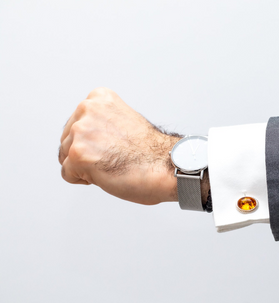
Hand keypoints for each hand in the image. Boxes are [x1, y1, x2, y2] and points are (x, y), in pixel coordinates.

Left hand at [59, 87, 181, 204]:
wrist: (165, 165)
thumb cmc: (151, 151)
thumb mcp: (124, 121)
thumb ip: (102, 123)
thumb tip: (86, 137)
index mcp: (98, 98)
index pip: (77, 124)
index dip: (96, 141)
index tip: (117, 144)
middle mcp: (87, 109)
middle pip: (67, 140)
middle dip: (87, 153)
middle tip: (117, 156)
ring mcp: (81, 131)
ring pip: (66, 158)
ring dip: (86, 166)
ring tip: (113, 163)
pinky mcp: (78, 154)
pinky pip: (68, 175)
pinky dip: (85, 180)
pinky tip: (107, 173)